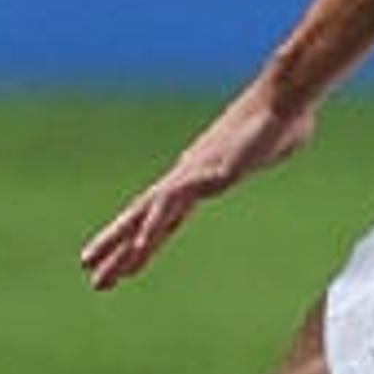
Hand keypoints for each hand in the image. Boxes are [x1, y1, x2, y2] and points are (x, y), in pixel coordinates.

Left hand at [80, 81, 317, 289]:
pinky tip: (137, 248)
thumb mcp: (267, 151)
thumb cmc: (280, 121)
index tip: (122, 260)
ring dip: (122, 247)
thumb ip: (260, 155)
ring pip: (148, 216)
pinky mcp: (205, 173)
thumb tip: (279, 144)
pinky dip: (152, 228)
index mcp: (198, 176)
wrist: (284, 97)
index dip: (139, 236)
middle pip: (142, 216)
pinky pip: (172, 207)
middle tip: (89, 272)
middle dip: (115, 245)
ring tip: (100, 275)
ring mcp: (192, 173)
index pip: (161, 213)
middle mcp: (186, 175)